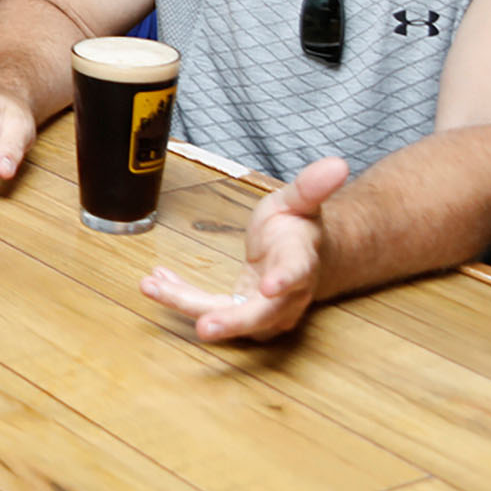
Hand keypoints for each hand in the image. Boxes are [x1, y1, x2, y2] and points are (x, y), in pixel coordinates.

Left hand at [141, 156, 352, 341]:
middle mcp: (285, 296)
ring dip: (188, 304)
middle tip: (204, 327)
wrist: (301, 257)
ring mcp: (262, 310)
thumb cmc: (297, 228)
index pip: (297, 273)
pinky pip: (207, 308)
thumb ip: (312, 186)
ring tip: (152, 287)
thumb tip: (337, 163)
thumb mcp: (300, 201)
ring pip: (226, 316)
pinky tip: (155, 281)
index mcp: (301, 263)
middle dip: (231, 321)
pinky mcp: (239, 312)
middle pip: (261, 314)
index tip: (270, 286)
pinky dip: (179, 296)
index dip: (285, 281)